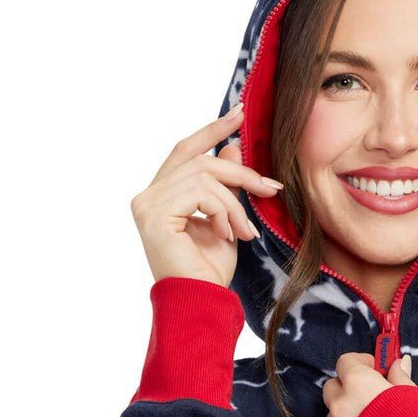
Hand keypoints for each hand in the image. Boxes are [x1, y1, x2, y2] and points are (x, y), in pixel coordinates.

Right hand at [130, 104, 282, 287]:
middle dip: (240, 171)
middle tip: (270, 188)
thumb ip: (225, 185)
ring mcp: (147, 204)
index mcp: (160, 195)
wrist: (202, 303)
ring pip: (204, 176)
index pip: (186, 151)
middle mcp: (147, 196)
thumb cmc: (210, 271)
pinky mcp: (154, 214)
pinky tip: (228, 235)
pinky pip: (200, 193)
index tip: (240, 114)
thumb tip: (233, 147)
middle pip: (199, 159)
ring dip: (234, 203)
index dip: (212, 130)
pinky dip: (223, 211)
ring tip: (245, 232)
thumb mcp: (225, 220)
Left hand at [323, 352, 415, 416]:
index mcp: (359, 384)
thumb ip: (400, 378)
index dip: (361, 363)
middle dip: (348, 388)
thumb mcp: (416, 397)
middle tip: (372, 395)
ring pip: (334, 415)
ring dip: (348, 415)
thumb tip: (397, 363)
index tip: (375, 369)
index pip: (345, 362)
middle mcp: (341, 406)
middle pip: (332, 387)